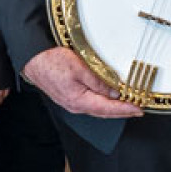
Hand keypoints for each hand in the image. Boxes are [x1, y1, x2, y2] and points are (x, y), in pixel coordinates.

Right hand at [21, 47, 142, 118]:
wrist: (32, 59)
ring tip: (128, 105)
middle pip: (104, 112)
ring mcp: (71, 103)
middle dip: (122, 112)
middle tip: (138, 109)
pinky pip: (90, 104)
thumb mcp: (79, 67)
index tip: (139, 109)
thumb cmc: (51, 61)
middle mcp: (75, 105)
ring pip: (97, 109)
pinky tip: (109, 100)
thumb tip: (114, 92)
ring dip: (113, 108)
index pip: (108, 108)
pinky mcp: (69, 97)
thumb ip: (98, 81)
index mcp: (79, 100)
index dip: (125, 109)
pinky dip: (103, 103)